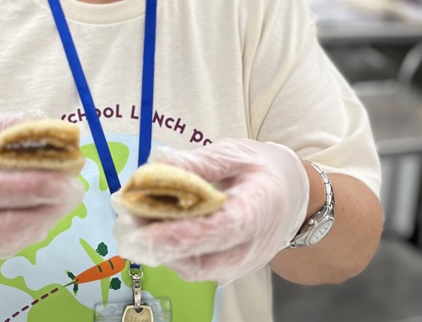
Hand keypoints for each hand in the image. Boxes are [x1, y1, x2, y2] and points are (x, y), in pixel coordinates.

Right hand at [0, 111, 84, 258]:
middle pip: (5, 224)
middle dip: (46, 204)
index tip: (59, 177)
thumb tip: (45, 126)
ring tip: (70, 189)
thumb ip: (4, 126)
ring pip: (17, 238)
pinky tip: (55, 203)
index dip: (26, 187)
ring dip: (50, 214)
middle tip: (75, 184)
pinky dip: (44, 222)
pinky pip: (21, 242)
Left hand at [112, 139, 308, 284]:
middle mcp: (252, 246)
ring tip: (132, 219)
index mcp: (259, 208)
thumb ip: (199, 162)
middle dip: (159, 244)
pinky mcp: (229, 267)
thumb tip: (158, 162)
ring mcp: (242, 262)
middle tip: (126, 217)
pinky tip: (150, 227)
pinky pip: (196, 267)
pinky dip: (170, 251)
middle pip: (203, 260)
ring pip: (195, 269)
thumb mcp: (236, 153)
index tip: (145, 227)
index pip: (219, 229)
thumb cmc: (265, 169)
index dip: (180, 232)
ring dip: (160, 248)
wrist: (294, 196)